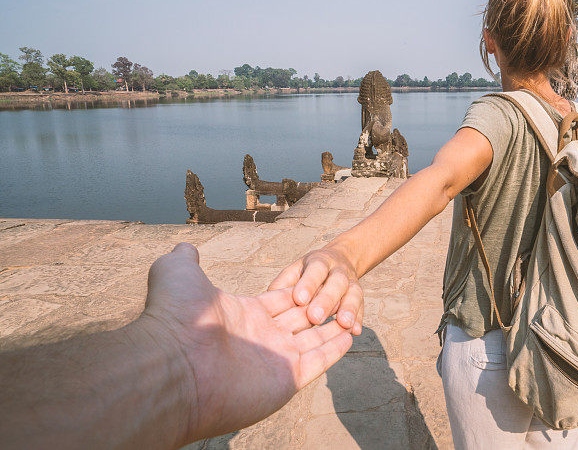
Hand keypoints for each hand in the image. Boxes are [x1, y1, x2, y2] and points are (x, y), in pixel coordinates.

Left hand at [139, 243, 352, 443]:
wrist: (174, 363)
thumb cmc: (175, 317)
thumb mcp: (177, 273)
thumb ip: (185, 259)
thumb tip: (186, 248)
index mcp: (244, 314)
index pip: (282, 299)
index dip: (300, 289)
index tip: (319, 278)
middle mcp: (261, 338)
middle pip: (300, 319)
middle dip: (320, 306)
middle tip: (341, 293)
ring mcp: (274, 361)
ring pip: (313, 341)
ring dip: (332, 327)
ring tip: (351, 314)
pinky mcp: (287, 380)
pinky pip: (318, 362)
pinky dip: (335, 349)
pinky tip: (350, 333)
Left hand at [268, 246, 363, 334]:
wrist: (338, 260)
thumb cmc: (306, 274)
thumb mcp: (293, 273)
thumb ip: (281, 286)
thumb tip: (266, 301)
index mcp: (319, 262)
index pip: (315, 270)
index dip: (308, 283)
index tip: (299, 299)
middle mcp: (338, 270)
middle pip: (336, 282)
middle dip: (326, 299)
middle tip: (315, 317)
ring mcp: (351, 282)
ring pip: (353, 293)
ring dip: (349, 309)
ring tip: (344, 324)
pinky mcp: (359, 297)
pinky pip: (361, 308)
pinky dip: (359, 319)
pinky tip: (355, 332)